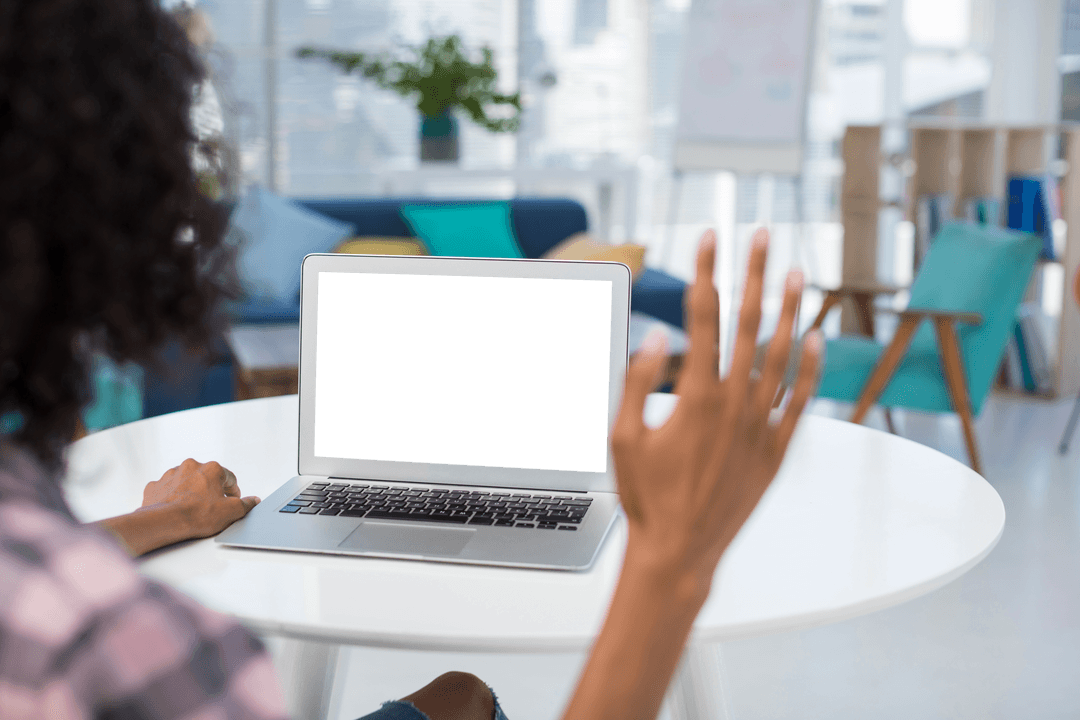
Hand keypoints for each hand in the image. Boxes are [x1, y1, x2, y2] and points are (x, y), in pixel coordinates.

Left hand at [142, 458, 259, 538]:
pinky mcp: (156, 485)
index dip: (233, 492)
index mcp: (211, 469)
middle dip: (211, 490)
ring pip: (186, 481)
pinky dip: (172, 497)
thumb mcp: (231, 512)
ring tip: (192, 509)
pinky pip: (167, 489)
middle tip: (212, 507)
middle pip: (207, 478)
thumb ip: (246, 504)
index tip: (231, 501)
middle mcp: (191, 466)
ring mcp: (171, 474)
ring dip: (191, 492)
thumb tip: (253, 501)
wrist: (165, 523)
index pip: (229, 478)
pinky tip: (175, 509)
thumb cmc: (196, 516)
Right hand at [611, 228, 820, 593]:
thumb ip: (637, 381)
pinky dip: (808, 367)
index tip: (709, 238)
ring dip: (788, 309)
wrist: (679, 551)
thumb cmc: (646, 497)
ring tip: (795, 271)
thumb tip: (655, 336)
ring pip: (780, 354)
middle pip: (747, 323)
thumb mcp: (621, 436)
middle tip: (761, 235)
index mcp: (695, 396)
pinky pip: (799, 399)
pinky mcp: (775, 449)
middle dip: (753, 273)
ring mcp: (760, 425)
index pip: (703, 316)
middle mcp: (734, 403)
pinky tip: (813, 337)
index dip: (706, 271)